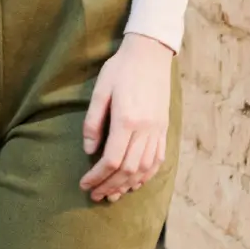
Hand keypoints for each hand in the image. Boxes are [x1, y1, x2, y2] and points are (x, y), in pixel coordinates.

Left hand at [80, 31, 173, 203]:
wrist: (150, 53)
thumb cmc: (121, 69)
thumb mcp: (101, 90)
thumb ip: (93, 122)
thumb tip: (89, 150)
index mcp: (128, 120)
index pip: (112, 159)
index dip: (97, 176)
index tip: (85, 184)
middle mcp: (146, 129)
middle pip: (129, 169)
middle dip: (110, 186)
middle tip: (95, 195)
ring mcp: (158, 130)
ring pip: (145, 168)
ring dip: (128, 185)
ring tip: (113, 194)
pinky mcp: (164, 128)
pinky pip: (158, 159)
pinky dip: (147, 175)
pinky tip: (135, 182)